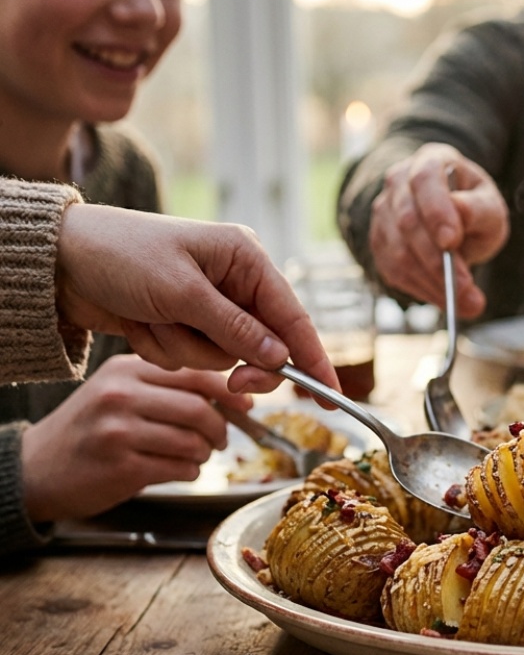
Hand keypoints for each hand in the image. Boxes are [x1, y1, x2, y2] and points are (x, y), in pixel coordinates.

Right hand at [20, 355, 250, 522]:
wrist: (35, 468)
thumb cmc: (88, 430)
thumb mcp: (118, 392)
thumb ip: (166, 387)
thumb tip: (233, 393)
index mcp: (126, 371)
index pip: (195, 374)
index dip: (229, 391)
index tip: (246, 405)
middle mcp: (121, 396)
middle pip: (199, 409)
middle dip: (221, 429)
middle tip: (221, 440)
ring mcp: (119, 432)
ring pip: (193, 441)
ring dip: (205, 453)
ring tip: (196, 456)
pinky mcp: (121, 467)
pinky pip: (180, 468)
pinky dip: (190, 472)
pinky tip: (178, 470)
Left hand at [54, 204, 338, 394]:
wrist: (60, 261)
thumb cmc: (121, 255)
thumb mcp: (181, 291)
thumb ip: (235, 327)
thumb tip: (279, 357)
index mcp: (245, 258)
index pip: (293, 317)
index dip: (314, 360)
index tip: (331, 398)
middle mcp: (234, 281)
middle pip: (262, 344)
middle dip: (239, 363)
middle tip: (233, 387)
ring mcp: (208, 305)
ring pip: (221, 356)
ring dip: (185, 350)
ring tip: (152, 320)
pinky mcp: (182, 323)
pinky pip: (191, 358)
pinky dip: (164, 349)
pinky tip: (141, 323)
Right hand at [367, 142, 507, 318]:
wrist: (453, 218)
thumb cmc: (474, 208)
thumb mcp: (489, 206)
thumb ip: (478, 209)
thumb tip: (460, 214)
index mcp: (429, 162)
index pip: (425, 180)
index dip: (436, 211)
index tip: (452, 242)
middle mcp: (398, 183)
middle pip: (408, 222)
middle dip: (438, 261)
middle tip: (467, 290)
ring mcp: (384, 213)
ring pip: (399, 252)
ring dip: (432, 282)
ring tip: (465, 302)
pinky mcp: (380, 243)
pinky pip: (394, 271)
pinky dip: (422, 290)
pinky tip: (446, 298)